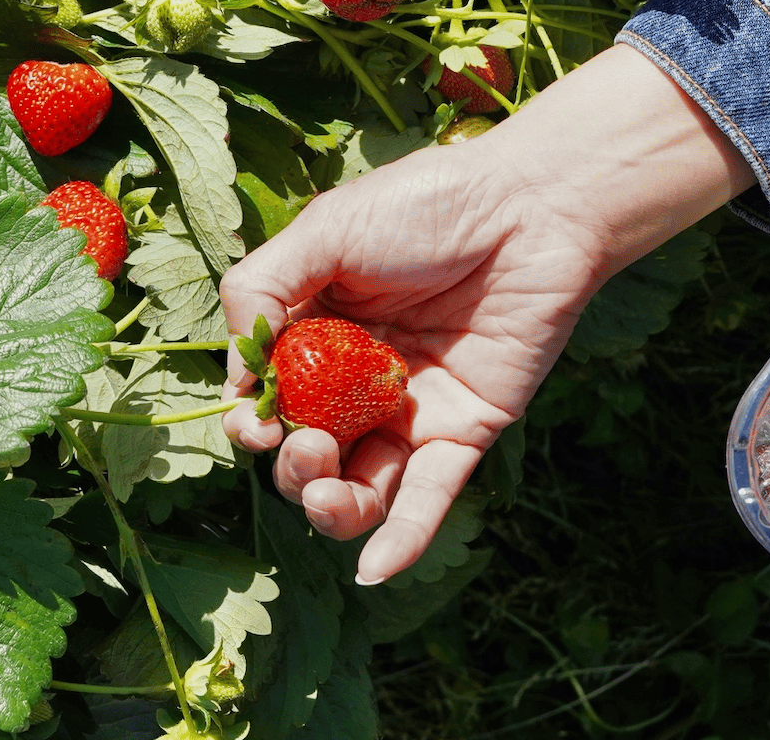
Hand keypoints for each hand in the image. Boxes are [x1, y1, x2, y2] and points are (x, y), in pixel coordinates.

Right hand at [221, 46, 754, 582]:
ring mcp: (410, 411)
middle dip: (290, 466)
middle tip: (300, 443)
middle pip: (307, 453)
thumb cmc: (431, 203)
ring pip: (359, 488)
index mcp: (318, 328)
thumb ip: (263, 289)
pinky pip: (428, 497)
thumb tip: (233, 371)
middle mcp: (358, 378)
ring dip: (330, 509)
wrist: (536, 209)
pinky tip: (375, 568)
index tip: (254, 420)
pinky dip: (401, 537)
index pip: (266, 396)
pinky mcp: (464, 431)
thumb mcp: (326, 230)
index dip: (251, 421)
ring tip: (327, 491)